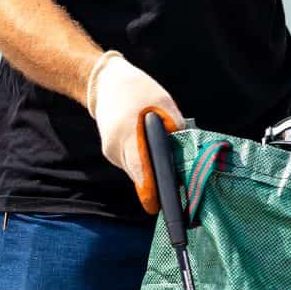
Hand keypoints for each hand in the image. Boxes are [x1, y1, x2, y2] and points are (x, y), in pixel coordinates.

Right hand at [88, 53, 182, 214]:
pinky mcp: (112, 152)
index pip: (138, 166)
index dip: (149, 188)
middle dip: (156, 185)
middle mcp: (115, 147)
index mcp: (126, 132)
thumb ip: (173, 123)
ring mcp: (111, 152)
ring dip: (151, 173)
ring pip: (135, 171)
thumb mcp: (161, 100)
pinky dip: (144, 165)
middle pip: (138, 174)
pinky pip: (132, 165)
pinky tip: (157, 161)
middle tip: (177, 195)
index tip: (157, 206)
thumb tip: (185, 146)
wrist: (105, 83)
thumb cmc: (136, 89)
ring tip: (172, 175)